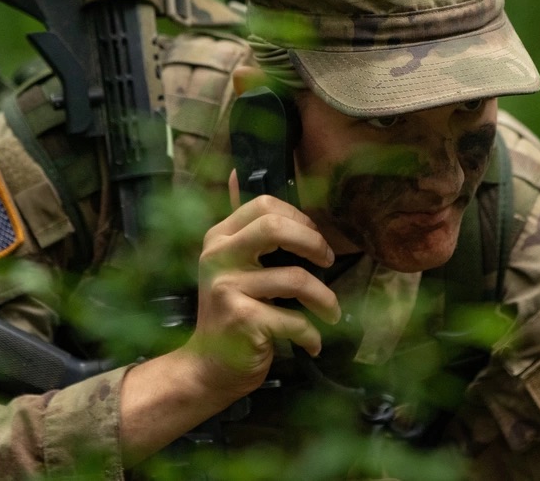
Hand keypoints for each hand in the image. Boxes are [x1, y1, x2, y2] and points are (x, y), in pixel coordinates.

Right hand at [183, 173, 339, 398]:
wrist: (209, 369)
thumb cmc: (233, 314)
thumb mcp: (232, 265)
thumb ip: (243, 227)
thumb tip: (235, 170)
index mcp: (218, 238)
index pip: (264, 205)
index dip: (299, 219)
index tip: (314, 241)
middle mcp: (217, 258)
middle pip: (276, 227)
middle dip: (314, 243)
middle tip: (329, 263)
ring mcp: (227, 288)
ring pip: (296, 279)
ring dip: (325, 300)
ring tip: (331, 313)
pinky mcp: (241, 320)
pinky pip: (294, 319)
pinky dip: (312, 334)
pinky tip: (312, 342)